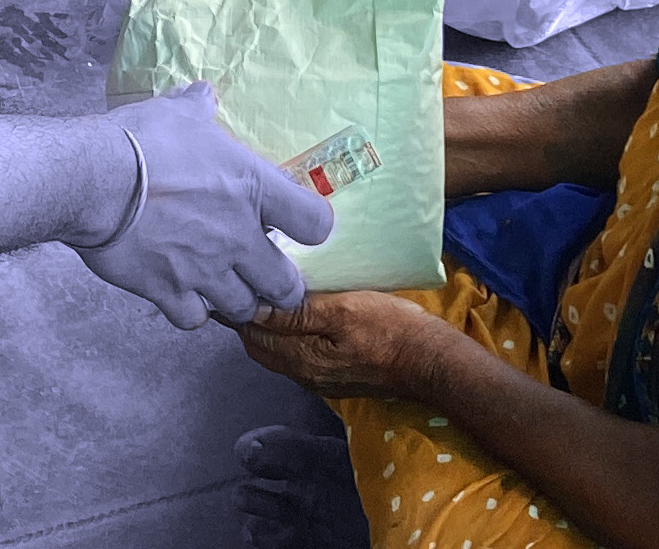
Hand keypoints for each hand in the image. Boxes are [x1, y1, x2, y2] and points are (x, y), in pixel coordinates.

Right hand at [74, 82, 335, 329]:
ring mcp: (205, 270)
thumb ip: (199, 108)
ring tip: (226, 285)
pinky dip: (191, 310)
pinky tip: (182, 293)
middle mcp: (238, 237)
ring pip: (242, 308)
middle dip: (281, 286)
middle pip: (285, 286)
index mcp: (254, 189)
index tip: (298, 227)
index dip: (312, 228)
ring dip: (237, 299)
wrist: (94, 181)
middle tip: (269, 275)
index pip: (315, 223)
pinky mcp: (169, 291)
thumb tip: (204, 95)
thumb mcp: (178, 113)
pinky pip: (194, 318)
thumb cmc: (141, 142)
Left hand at [238, 291, 469, 399]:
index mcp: (299, 358)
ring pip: (277, 351)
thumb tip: (253, 306)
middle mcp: (302, 375)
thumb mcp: (343, 310)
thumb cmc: (389, 328)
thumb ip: (297, 312)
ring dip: (268, 327)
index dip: (237, 308)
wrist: (429, 361)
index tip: (229, 280)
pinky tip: (296, 316)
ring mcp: (317, 379)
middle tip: (244, 283)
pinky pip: (296, 355)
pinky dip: (287, 335)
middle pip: (260, 345)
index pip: (252, 333)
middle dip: (248, 318)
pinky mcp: (332, 377)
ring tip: (267, 295)